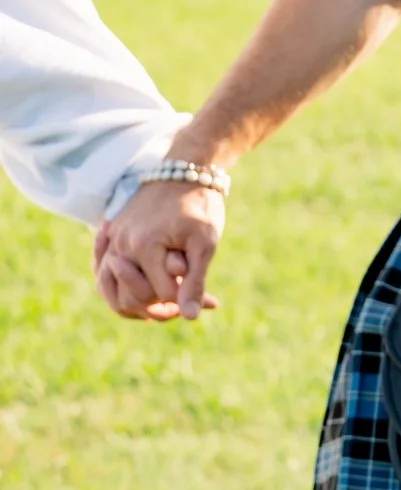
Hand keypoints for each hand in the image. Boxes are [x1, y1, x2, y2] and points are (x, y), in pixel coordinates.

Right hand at [94, 180, 224, 320]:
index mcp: (143, 247)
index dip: (185, 299)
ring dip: (135, 304)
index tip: (209, 300)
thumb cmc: (199, 207)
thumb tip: (190, 316)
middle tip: (187, 303)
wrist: (182, 173)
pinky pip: (101, 274)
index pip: (160, 294)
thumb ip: (195, 280)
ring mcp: (110, 242)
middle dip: (160, 306)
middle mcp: (119, 246)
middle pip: (131, 298)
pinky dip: (118, 289)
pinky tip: (142, 296)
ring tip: (163, 308)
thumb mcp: (205, 242)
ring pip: (109, 291)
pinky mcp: (108, 238)